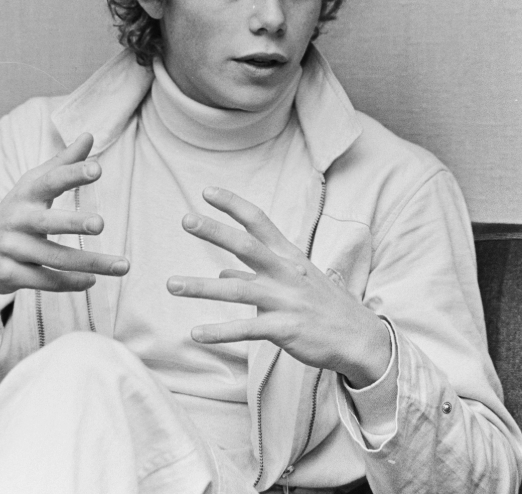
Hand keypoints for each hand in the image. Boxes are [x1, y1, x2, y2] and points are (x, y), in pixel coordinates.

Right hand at [0, 133, 128, 331]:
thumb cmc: (17, 212)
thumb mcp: (33, 185)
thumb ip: (63, 163)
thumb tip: (89, 135)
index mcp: (26, 194)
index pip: (51, 180)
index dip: (73, 173)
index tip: (97, 168)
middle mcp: (17, 220)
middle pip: (48, 222)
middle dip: (74, 223)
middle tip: (100, 224)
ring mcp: (11, 249)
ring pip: (54, 258)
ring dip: (91, 264)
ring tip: (122, 266)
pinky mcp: (9, 275)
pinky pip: (44, 280)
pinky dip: (70, 282)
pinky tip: (92, 281)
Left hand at [167, 187, 389, 387]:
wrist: (360, 338)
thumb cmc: (323, 304)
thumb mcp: (294, 281)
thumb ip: (255, 275)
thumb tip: (223, 271)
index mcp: (288, 256)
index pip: (259, 221)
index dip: (233, 205)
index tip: (207, 192)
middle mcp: (286, 272)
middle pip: (247, 245)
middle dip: (216, 231)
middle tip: (186, 219)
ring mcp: (286, 300)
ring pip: (238, 290)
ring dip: (202, 287)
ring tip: (171, 284)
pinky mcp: (286, 330)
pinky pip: (247, 329)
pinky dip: (220, 332)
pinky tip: (196, 333)